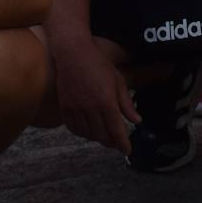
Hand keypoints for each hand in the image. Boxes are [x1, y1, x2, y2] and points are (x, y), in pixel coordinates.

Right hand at [54, 37, 139, 152]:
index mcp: (107, 102)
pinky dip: (82, 133)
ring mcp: (76, 109)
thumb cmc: (98, 63)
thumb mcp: (118, 80)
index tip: (127, 150)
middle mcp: (91, 109)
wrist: (72, 52)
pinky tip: (87, 129)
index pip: (117, 131)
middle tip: (116, 142)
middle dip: (111, 142)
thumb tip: (137, 120)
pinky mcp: (65, 107)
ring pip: (88, 134)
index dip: (123, 144)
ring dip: (97, 138)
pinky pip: (74, 128)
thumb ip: (127, 103)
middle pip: (102, 136)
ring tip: (103, 134)